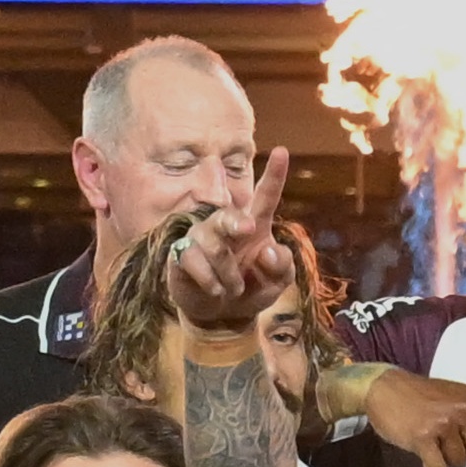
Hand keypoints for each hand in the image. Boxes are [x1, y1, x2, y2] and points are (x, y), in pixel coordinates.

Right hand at [165, 146, 296, 331]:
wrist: (222, 314)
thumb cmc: (252, 290)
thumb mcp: (277, 283)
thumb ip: (282, 267)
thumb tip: (266, 248)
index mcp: (256, 226)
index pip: (266, 197)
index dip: (274, 176)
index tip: (283, 151)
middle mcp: (227, 226)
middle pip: (230, 216)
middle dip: (237, 223)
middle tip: (248, 230)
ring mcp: (202, 237)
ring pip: (214, 247)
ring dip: (230, 275)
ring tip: (234, 288)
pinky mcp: (182, 253)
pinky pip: (195, 263)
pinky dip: (212, 282)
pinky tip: (216, 290)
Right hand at [364, 369, 465, 466]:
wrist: (383, 387)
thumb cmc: (421, 396)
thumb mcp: (455, 396)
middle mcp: (465, 410)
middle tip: (447, 438)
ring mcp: (445, 423)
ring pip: (461, 463)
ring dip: (446, 457)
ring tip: (430, 437)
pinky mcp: (425, 438)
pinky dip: (431, 466)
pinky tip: (421, 448)